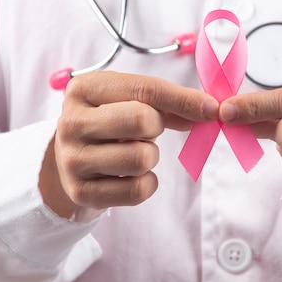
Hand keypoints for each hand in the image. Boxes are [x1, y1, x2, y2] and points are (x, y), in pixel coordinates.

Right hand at [40, 71, 217, 218]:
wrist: (69, 158)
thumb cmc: (109, 122)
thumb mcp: (128, 100)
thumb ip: (167, 102)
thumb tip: (208, 110)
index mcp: (84, 89)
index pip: (145, 89)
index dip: (183, 99)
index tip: (212, 108)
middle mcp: (71, 122)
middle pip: (142, 120)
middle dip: (157, 127)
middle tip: (148, 130)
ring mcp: (73, 159)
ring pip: (142, 158)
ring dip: (151, 156)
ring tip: (134, 150)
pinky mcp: (81, 192)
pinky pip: (137, 190)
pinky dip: (147, 182)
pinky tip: (132, 174)